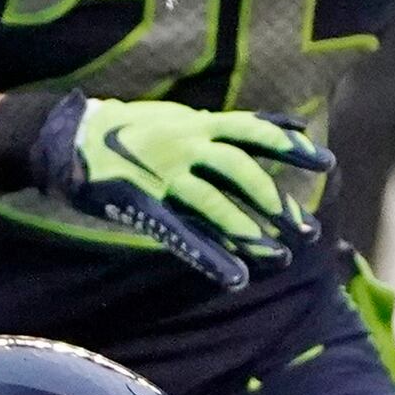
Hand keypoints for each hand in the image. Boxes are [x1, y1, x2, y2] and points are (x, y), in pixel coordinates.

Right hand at [25, 97, 326, 289]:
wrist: (68, 138)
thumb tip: (272, 127)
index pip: (255, 131)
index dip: (292, 146)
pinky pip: (181, 235)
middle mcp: (186, 145)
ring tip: (280, 255)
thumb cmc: (126, 129)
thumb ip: (220, 128)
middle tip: (304, 228)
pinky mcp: (143, 204)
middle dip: (276, 201)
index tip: (327, 162)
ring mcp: (165, 175)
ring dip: (251, 232)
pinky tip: (234, 277)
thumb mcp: (178, 117)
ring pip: (217, 205)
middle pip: (243, 172)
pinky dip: (210, 257)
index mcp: (197, 124)